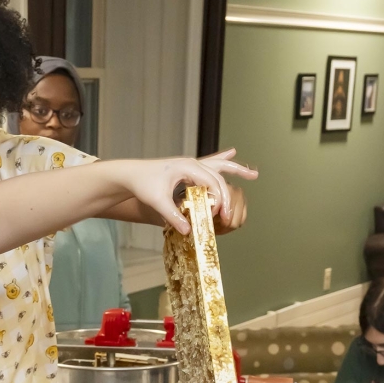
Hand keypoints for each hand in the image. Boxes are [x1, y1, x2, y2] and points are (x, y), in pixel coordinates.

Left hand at [121, 149, 258, 234]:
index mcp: (187, 167)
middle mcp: (192, 163)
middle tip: (229, 216)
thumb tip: (189, 230)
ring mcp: (191, 164)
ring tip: (253, 174)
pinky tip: (233, 152)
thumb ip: (173, 215)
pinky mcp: (188, 168)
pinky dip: (223, 160)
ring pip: (219, 166)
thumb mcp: (157, 201)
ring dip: (236, 169)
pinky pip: (210, 164)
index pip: (211, 183)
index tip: (218, 216)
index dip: (218, 200)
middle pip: (218, 177)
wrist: (130, 174)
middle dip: (226, 196)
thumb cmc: (142, 184)